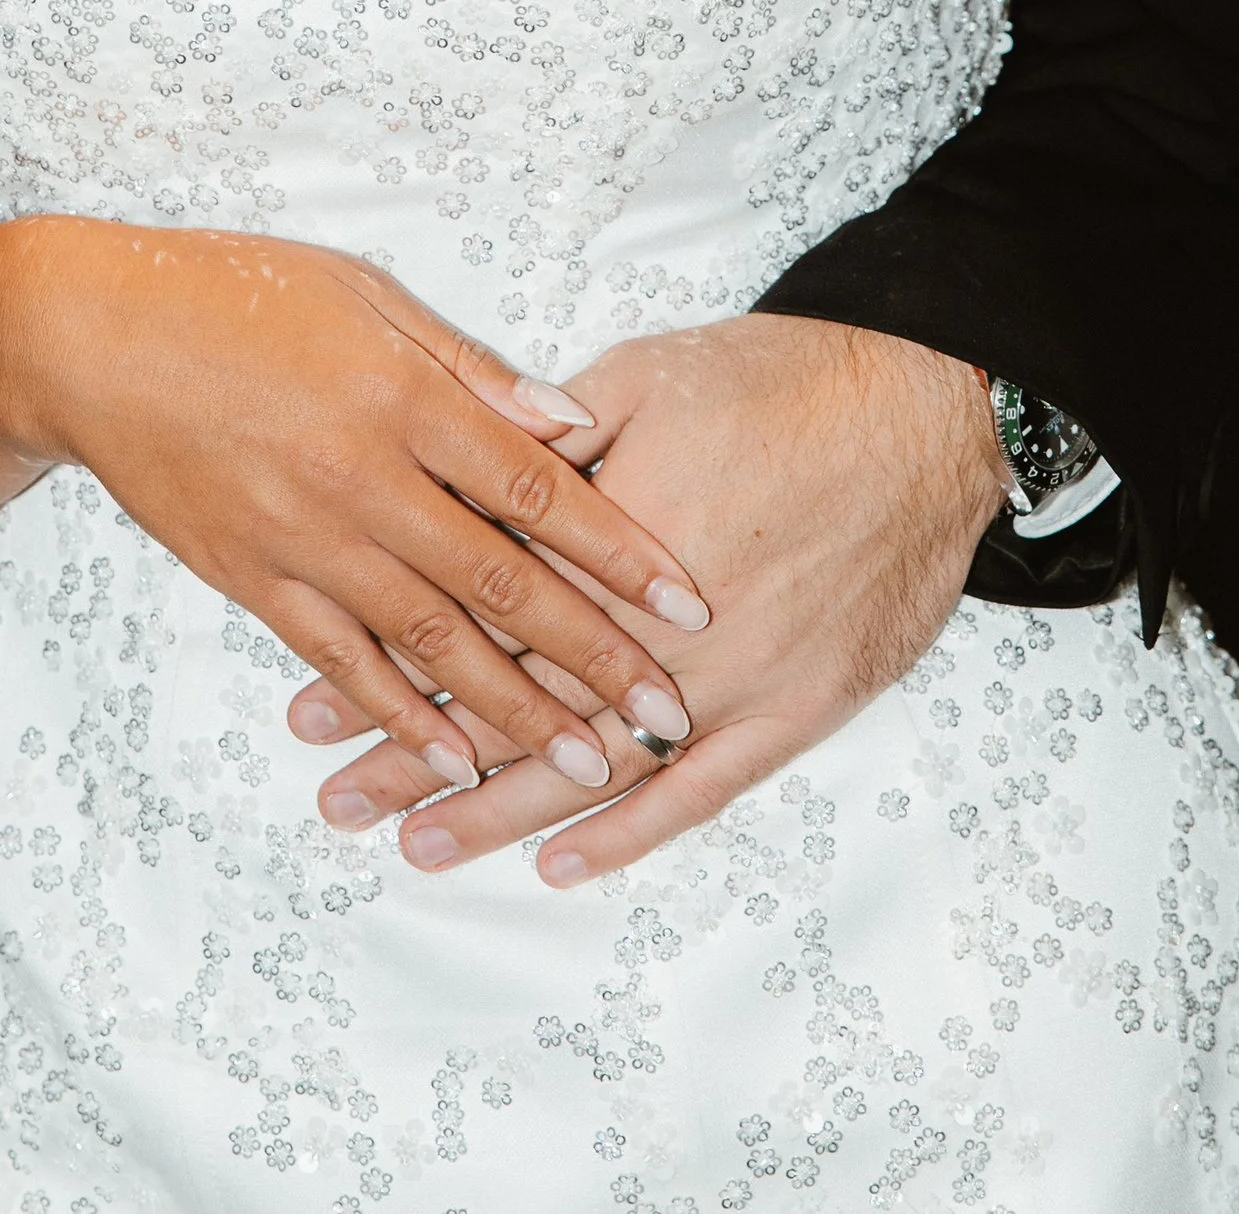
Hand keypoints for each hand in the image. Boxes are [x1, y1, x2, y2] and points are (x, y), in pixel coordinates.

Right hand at [24, 226, 709, 797]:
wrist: (89, 339)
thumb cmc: (234, 294)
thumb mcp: (363, 295)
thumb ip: (468, 367)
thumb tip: (567, 422)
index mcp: (401, 394)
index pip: (538, 488)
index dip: (619, 551)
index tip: (687, 601)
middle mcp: (360, 476)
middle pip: (501, 582)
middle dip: (593, 656)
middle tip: (667, 713)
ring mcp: (303, 537)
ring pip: (430, 639)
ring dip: (516, 710)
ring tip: (590, 761)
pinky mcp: (251, 578)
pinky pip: (340, 658)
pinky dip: (399, 711)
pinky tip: (452, 758)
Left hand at [285, 317, 1008, 881]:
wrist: (921, 414)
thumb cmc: (782, 382)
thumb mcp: (644, 375)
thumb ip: (546, 435)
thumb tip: (460, 467)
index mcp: (609, 537)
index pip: (474, 615)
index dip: (391, 657)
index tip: (316, 693)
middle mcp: (659, 626)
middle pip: (516, 698)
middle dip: (416, 750)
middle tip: (335, 793)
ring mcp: (729, 680)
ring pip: (593, 762)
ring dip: (500, 808)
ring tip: (415, 842)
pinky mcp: (793, 709)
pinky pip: (700, 791)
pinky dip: (631, 832)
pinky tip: (563, 863)